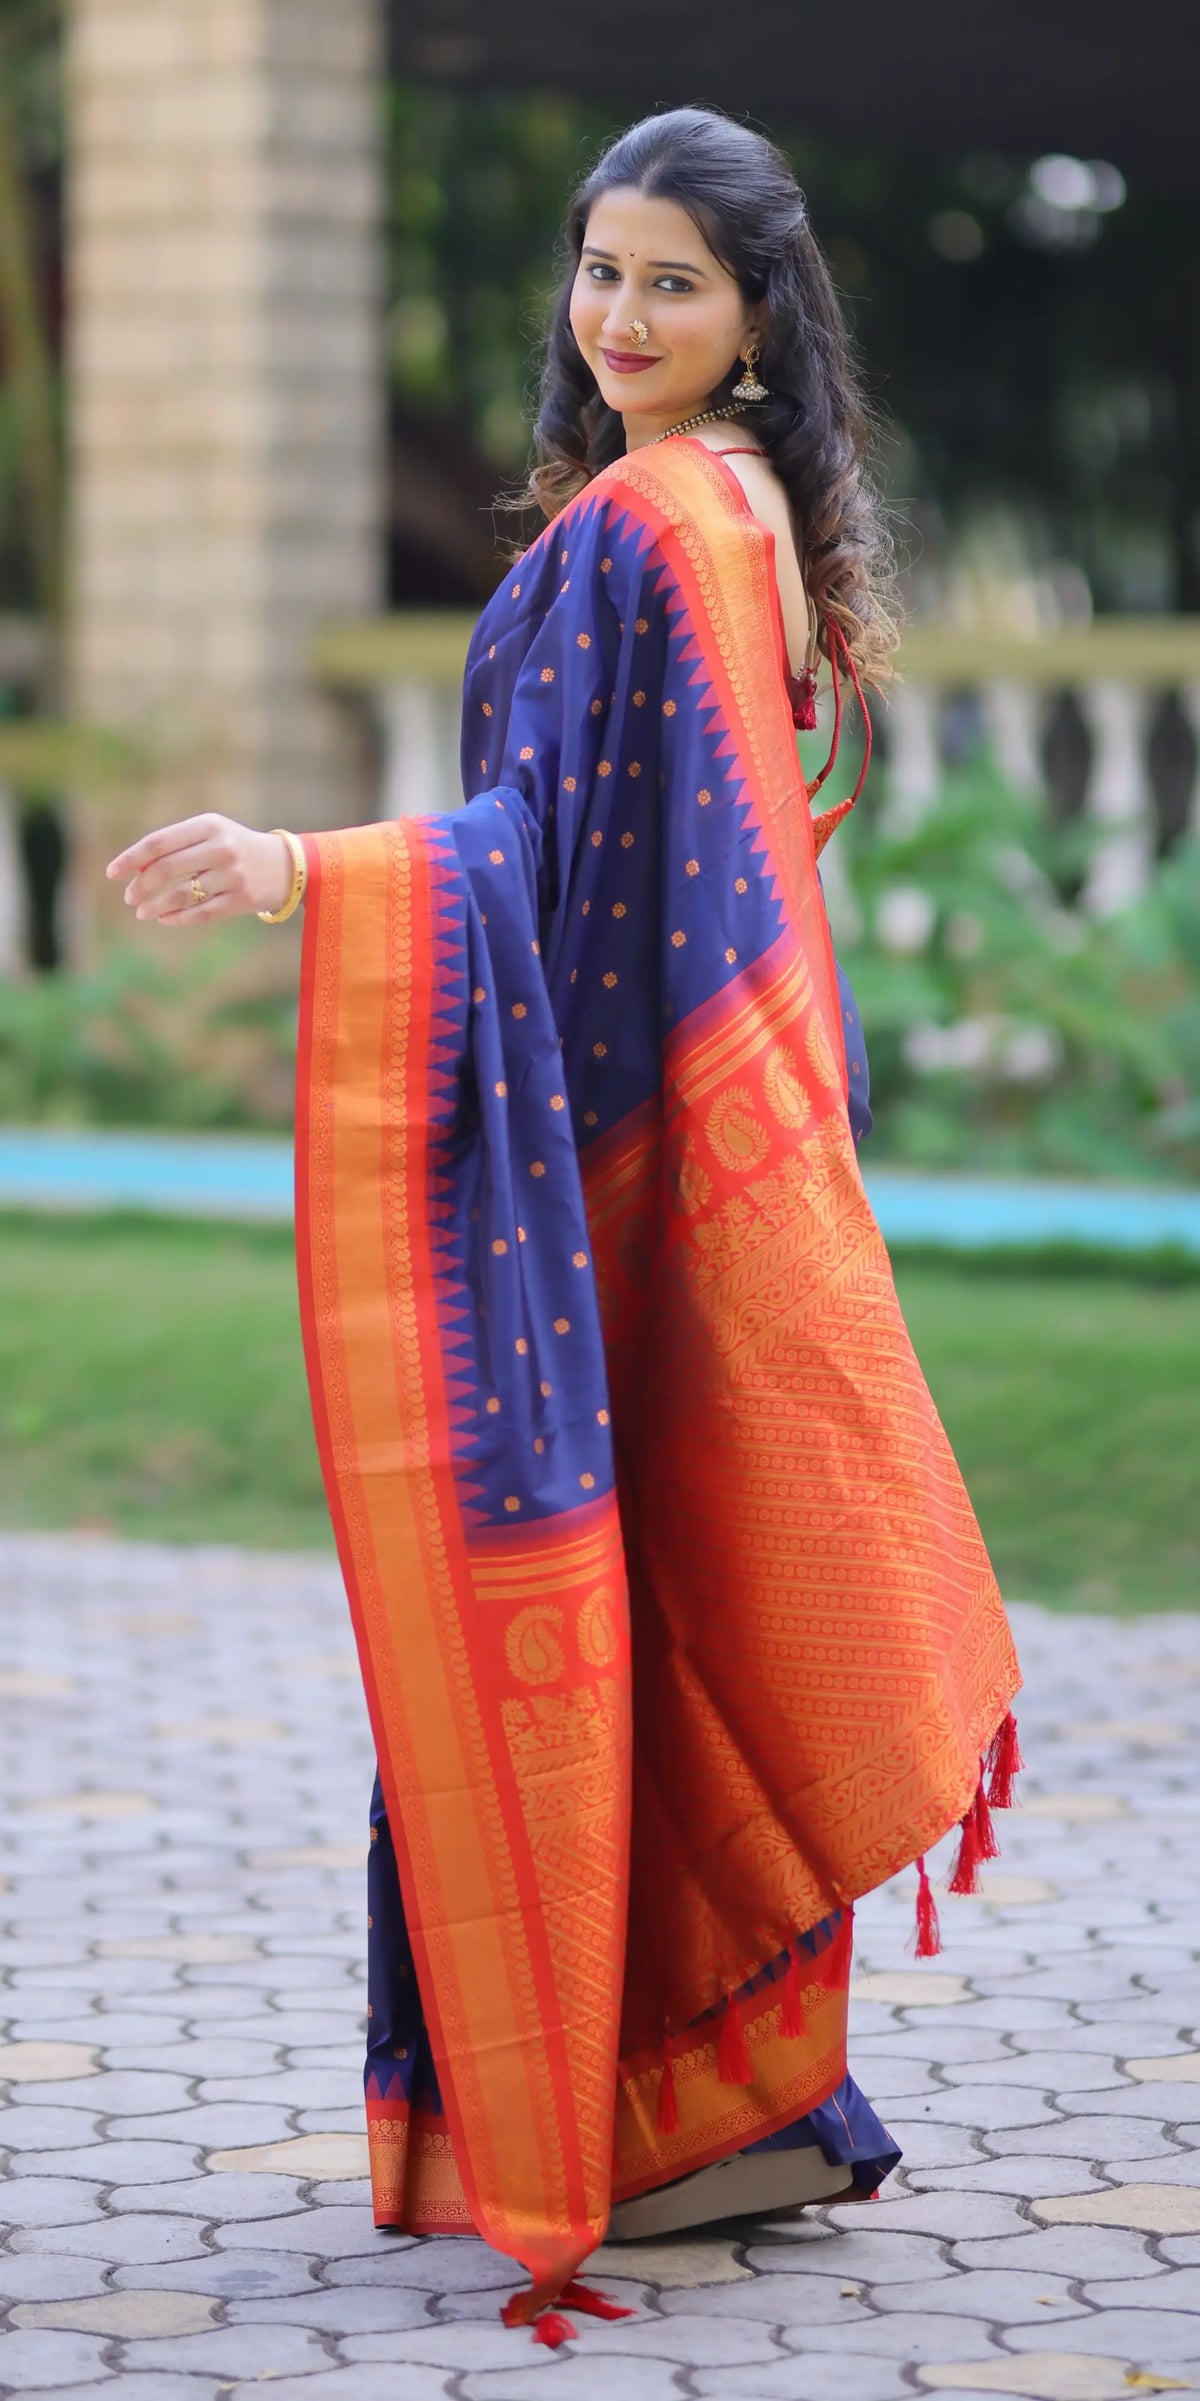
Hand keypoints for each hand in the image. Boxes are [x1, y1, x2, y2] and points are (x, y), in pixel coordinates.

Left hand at [106, 815, 294, 924]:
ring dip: (156, 907)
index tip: (112, 873)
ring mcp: (233, 875)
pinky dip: (178, 917)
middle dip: (141, 886)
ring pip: (182, 895)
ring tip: (142, 913)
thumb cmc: (235, 848)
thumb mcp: (210, 834)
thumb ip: (176, 846)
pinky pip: (201, 912)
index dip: (131, 858)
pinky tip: (165, 919)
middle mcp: (221, 847)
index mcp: (208, 825)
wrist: (286, 866)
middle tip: (129, 897)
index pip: (159, 842)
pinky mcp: (243, 899)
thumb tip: (136, 869)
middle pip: (167, 868)